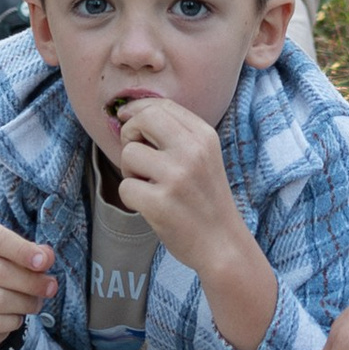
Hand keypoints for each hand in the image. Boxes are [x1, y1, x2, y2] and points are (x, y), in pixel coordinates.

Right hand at [0, 217, 55, 349]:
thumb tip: (46, 257)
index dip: (22, 250)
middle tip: (51, 288)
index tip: (44, 263)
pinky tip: (16, 316)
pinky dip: (13, 321)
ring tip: (35, 303)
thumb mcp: (20, 256)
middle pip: (0, 271)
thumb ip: (36, 254)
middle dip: (32, 282)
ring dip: (26, 303)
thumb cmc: (3, 271)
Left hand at [100, 94, 242, 269]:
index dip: (137, 109)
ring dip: (130, 171)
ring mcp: (177, 177)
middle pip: (143, 119)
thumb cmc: (206, 200)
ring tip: (149, 186)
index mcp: (205, 136)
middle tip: (136, 155)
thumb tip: (132, 115)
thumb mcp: (204, 157)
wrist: (223, 244)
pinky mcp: (160, 203)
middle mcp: (192, 151)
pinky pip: (125, 186)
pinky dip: (131, 198)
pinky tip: (149, 205)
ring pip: (129, 154)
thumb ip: (177, 134)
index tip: (127, 120)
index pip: (162, 105)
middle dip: (128, 132)